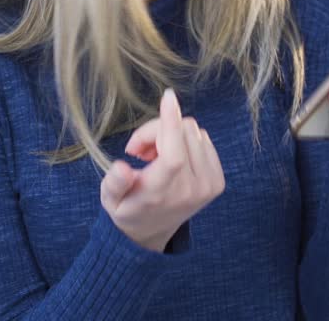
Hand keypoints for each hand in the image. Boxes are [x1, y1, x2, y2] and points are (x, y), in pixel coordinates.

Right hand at [99, 88, 225, 251]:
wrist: (152, 230)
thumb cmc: (127, 208)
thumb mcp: (110, 199)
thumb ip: (114, 183)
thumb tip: (122, 167)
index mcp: (162, 194)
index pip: (173, 155)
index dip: (170, 123)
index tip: (168, 97)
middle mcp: (191, 190)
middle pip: (180, 132)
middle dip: (155, 131)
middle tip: (139, 150)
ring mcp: (208, 186)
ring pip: (193, 132)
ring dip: (170, 136)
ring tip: (154, 157)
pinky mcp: (218, 181)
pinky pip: (203, 138)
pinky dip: (185, 141)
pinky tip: (172, 159)